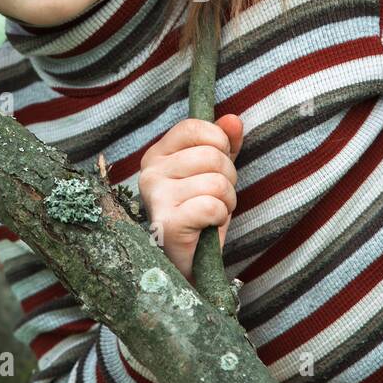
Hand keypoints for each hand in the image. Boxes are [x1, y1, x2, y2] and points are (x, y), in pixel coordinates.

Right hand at [138, 114, 243, 281]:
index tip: (218, 164)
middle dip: (228, 178)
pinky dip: (220, 216)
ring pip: (215, 182)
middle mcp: (149, 173)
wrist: (192, 262)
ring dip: (226, 200)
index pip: (194, 128)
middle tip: (216, 197)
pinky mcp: (166, 224)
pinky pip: (211, 206)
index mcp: (157, 155)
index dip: (219, 143)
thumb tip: (233, 120)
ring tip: (212, 212)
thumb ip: (224, 143)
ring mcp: (155, 198)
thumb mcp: (215, 171)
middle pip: (211, 155)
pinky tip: (207, 226)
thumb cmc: (201, 213)